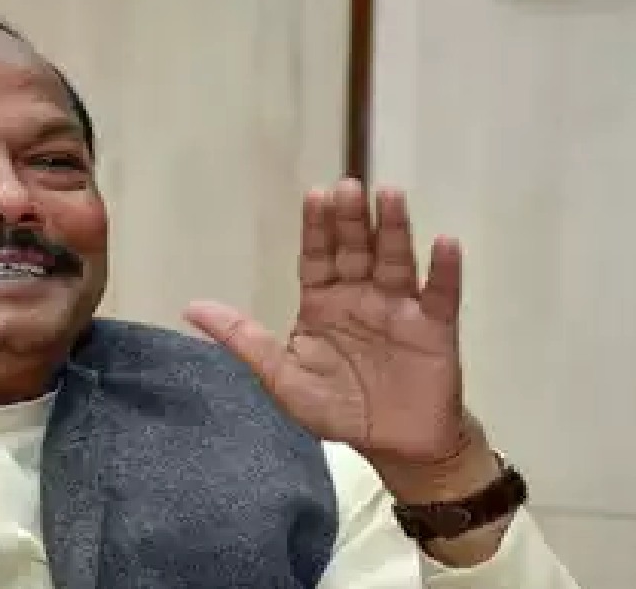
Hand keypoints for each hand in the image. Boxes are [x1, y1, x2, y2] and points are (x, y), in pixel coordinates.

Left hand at [185, 179, 473, 470]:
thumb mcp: (282, 377)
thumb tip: (191, 308)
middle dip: (350, 220)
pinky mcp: (434, 327)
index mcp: (323, 303)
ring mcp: (399, 307)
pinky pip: (441, 294)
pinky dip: (444, 270)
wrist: (395, 446)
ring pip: (396, 260)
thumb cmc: (337, 408)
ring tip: (390, 196)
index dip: (316, 229)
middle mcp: (361, 295)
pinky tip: (444, 243)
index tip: (316, 196)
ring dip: (394, 229)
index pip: (317, 257)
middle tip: (348, 188)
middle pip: (355, 250)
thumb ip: (243, 339)